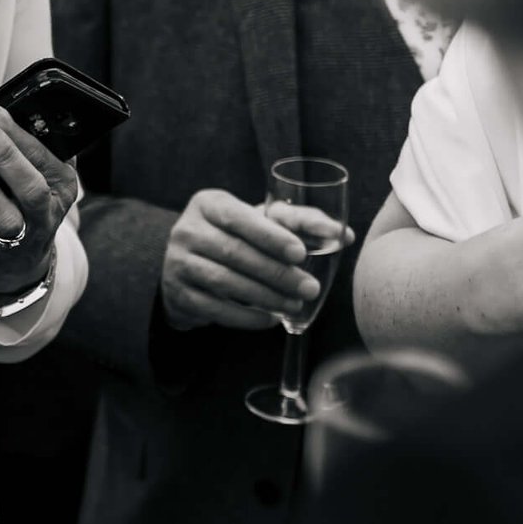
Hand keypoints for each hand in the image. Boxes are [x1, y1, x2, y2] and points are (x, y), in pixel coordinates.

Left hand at [0, 101, 81, 301]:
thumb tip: (27, 110)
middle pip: (29, 187)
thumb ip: (38, 149)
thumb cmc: (25, 208)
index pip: (42, 156)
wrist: (13, 270)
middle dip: (3, 153)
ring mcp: (9, 238)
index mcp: (60, 189)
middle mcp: (40, 216)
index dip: (14, 130)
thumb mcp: (45, 180)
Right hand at [160, 189, 352, 330]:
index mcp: (208, 204)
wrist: (188, 263)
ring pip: (225, 282)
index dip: (270, 236)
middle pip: (235, 253)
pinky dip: (245, 317)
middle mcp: (187, 230)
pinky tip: (270, 319)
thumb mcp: (260, 221)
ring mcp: (177, 262)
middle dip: (276, 273)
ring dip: (265, 297)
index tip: (301, 253)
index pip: (239, 218)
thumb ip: (300, 223)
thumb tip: (345, 234)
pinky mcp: (176, 293)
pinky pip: (214, 308)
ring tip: (294, 305)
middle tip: (309, 288)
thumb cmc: (236, 236)